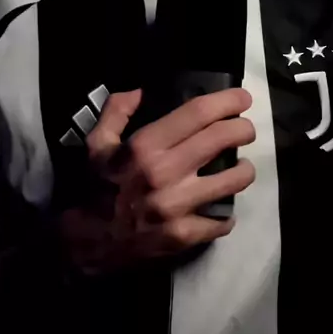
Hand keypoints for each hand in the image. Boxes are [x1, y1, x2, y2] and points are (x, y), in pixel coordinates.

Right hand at [57, 87, 255, 275]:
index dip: (227, 101)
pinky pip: (221, 220)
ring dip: (244, 169)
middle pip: (222, 138)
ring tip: (241, 166)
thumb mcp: (96, 143)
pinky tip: (221, 206)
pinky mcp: (184, 236)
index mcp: (145, 146)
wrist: (86, 242)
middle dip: (243, 128)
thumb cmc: (95, 187)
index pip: (198, 113)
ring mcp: (177, 206)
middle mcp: (165, 172)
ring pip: (233, 179)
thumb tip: (141, 91)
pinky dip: (226, 212)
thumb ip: (116, 110)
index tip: (242, 98)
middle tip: (245, 129)